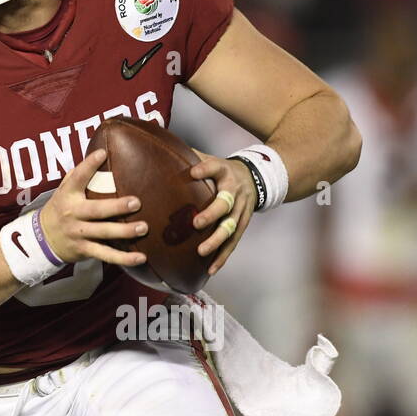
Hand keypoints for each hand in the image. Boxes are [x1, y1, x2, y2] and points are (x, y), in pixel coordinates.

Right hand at [39, 148, 148, 266]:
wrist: (42, 239)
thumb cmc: (60, 208)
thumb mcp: (63, 190)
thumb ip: (79, 175)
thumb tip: (101, 153)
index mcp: (68, 195)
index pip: (77, 178)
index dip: (88, 165)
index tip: (102, 154)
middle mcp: (73, 214)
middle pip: (96, 210)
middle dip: (117, 207)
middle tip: (137, 202)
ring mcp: (79, 233)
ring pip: (103, 233)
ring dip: (124, 231)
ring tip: (143, 227)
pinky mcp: (84, 250)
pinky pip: (106, 254)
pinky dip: (124, 258)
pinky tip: (141, 257)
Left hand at [188, 149, 256, 274]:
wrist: (256, 177)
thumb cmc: (223, 170)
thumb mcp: (211, 158)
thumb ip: (190, 157)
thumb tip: (160, 147)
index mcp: (225, 172)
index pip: (215, 167)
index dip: (206, 169)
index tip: (194, 171)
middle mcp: (235, 192)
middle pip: (226, 204)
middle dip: (212, 214)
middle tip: (196, 223)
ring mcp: (241, 210)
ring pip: (231, 227)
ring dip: (217, 240)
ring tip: (201, 251)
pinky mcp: (242, 225)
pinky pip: (234, 242)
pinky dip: (223, 256)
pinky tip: (211, 269)